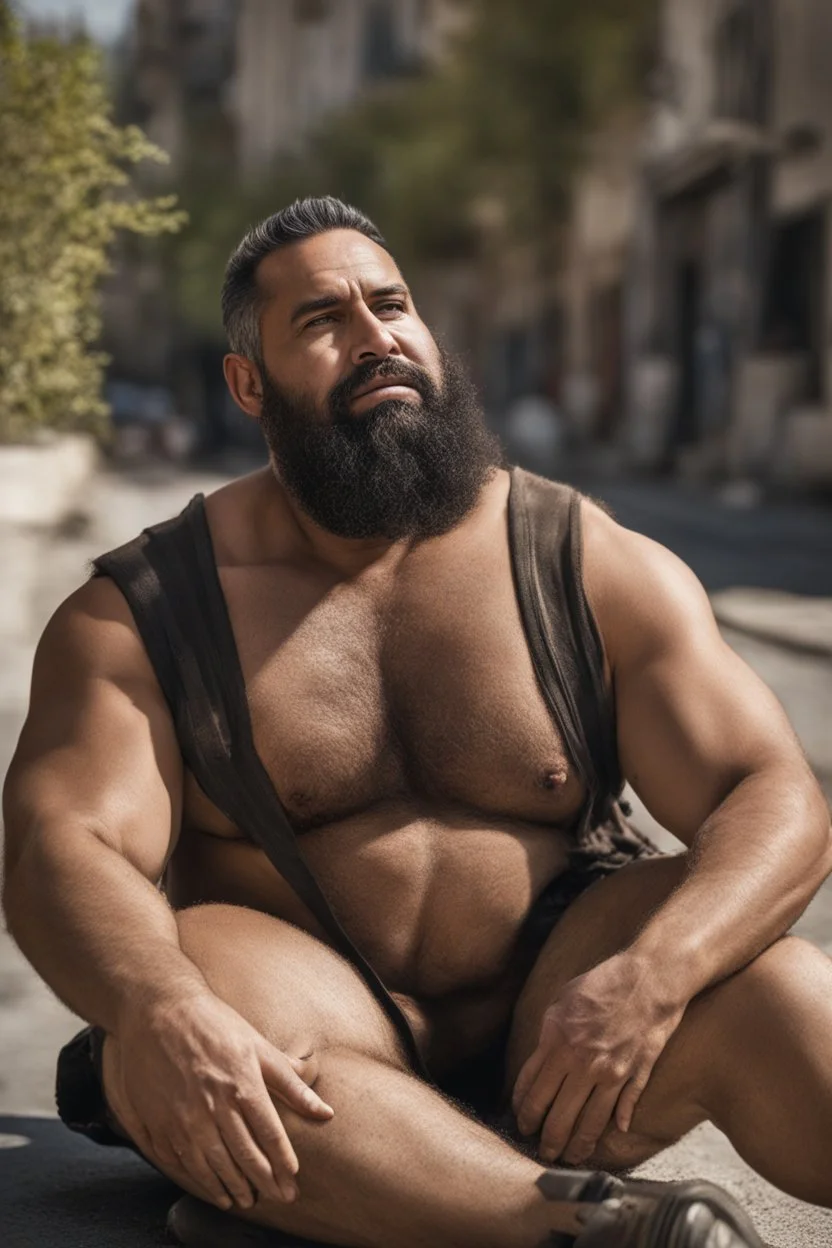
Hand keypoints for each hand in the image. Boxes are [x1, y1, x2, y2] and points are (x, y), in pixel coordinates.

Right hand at [104, 989, 333, 1210]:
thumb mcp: (258, 1045)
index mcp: (242, 1084)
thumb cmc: (214, 1024)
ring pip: (213, 1165)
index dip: (283, 1162)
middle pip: (243, 1155)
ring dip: (233, 1187)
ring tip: (247, 1200)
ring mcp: (183, 1116)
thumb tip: (325, 1111)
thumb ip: (291, 1082)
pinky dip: (200, 1180)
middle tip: (278, 1197)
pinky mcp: (159, 1121)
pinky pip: (182, 1162)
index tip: (293, 1180)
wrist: (159, 1011)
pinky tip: (213, 1188)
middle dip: (264, 1181)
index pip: (269, 1135)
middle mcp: (213, 1105)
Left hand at [511, 953, 684, 1165]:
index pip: (532, 1089)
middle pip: (556, 1115)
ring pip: (589, 1122)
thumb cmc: (603, 982)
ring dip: (576, 1145)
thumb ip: (548, 1034)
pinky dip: (615, 1124)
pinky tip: (609, 1135)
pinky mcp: (636, 1075)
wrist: (649, 976)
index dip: (524, 1112)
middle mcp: (581, 1062)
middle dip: (545, 1140)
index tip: (521, 1122)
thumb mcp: (562, 1000)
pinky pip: (623, 1108)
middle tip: (541, 1151)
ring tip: (569, 1156)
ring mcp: (611, 1072)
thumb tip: (539, 1062)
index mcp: (557, 1041)